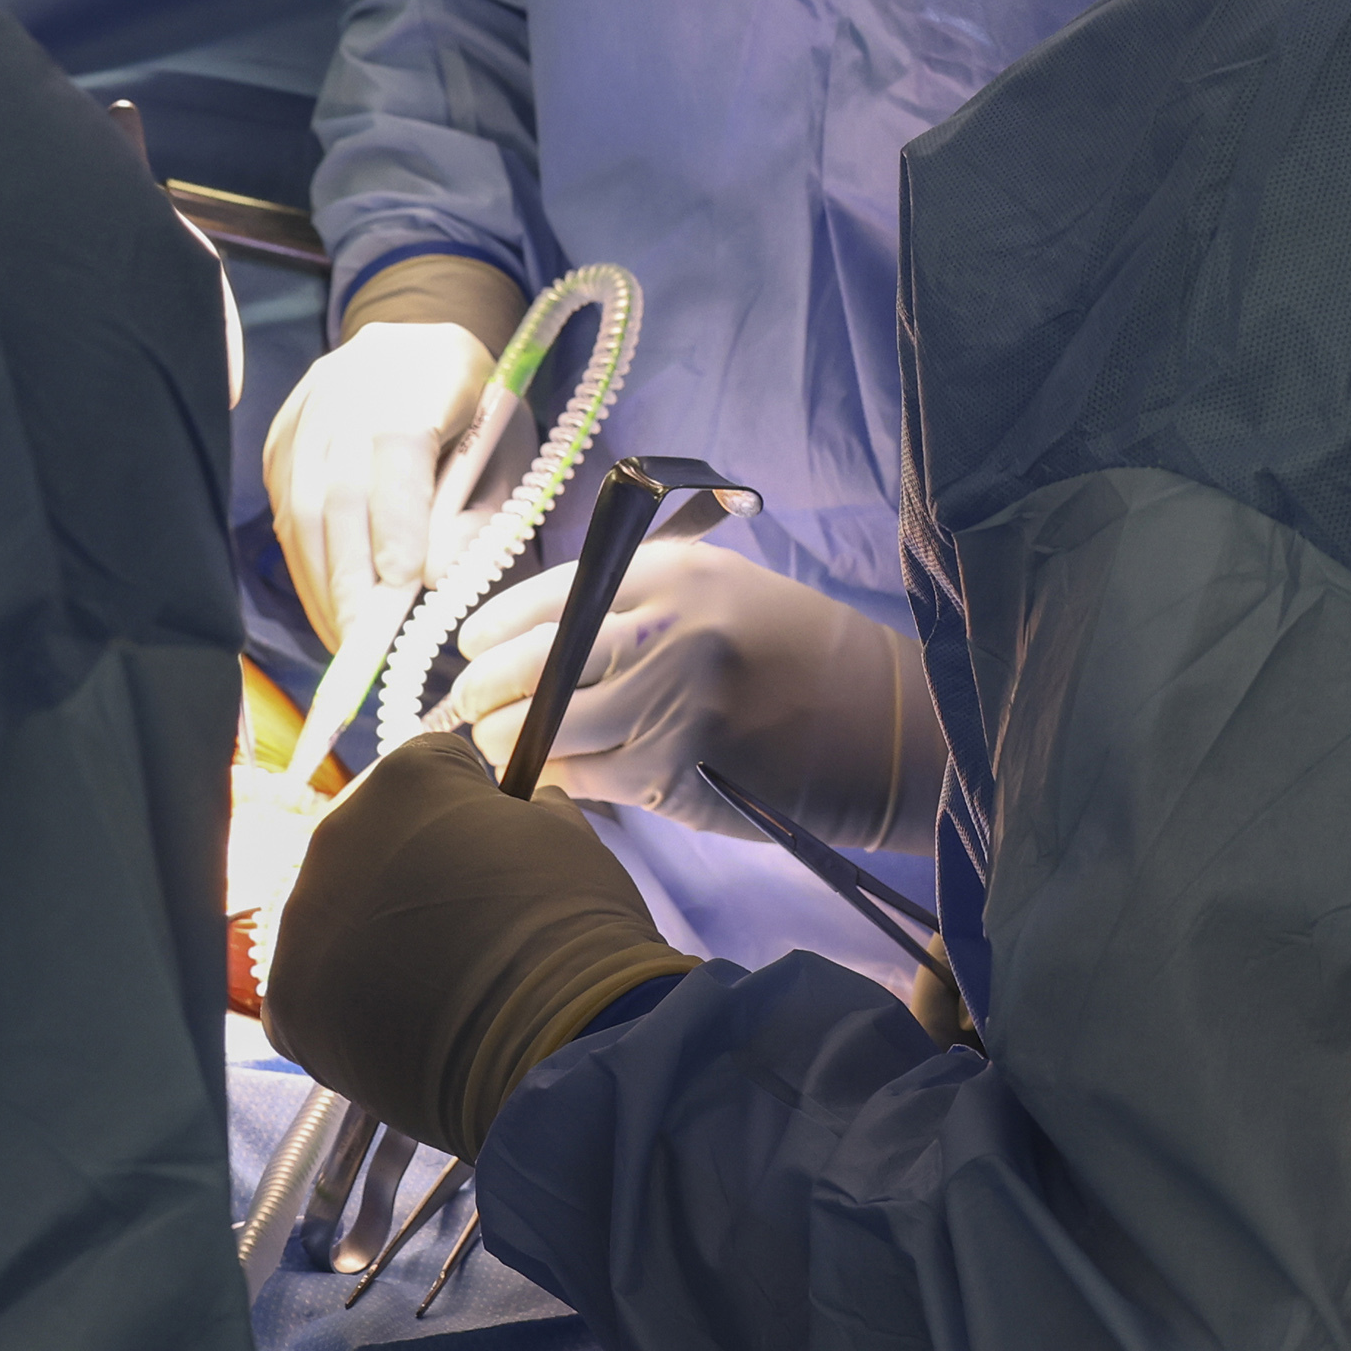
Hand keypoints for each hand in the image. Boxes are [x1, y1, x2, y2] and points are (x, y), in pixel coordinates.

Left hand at [259, 730, 696, 1155]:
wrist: (552, 1041)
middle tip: (472, 929)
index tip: (500, 856)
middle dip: (415, 878)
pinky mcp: (289, 1001)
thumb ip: (530, 812)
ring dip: (378, 943)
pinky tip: (404, 1027)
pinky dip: (349, 1010)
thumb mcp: (570, 837)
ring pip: (338, 919)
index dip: (475, 813)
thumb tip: (524, 814)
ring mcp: (303, 922)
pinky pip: (313, 992)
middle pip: (374, 844)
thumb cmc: (570, 930)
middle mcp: (336, 835)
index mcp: (406, 779)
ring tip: (442, 988)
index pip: (434, 771)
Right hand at [263, 259, 522, 651]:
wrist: (418, 349)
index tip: (405, 586)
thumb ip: (479, 514)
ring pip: (300, 507)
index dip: (395, 519)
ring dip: (322, 582)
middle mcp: (347, 387)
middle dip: (351, 575)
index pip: (395, 446)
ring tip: (346, 641)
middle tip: (368, 643)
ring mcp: (303, 413)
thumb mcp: (505, 453)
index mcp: (417, 376)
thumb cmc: (477, 409)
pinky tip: (328, 608)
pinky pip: (283, 511)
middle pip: (336, 488)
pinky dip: (306, 567)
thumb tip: (433, 580)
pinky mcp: (279, 441)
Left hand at [442, 538, 945, 852]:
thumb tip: (535, 640)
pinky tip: (549, 777)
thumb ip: (636, 605)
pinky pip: (587, 775)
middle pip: (534, 663)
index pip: (552, 596)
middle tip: (465, 708)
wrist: (885, 725)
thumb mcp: (721, 594)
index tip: (470, 646)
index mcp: (674, 573)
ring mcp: (672, 701)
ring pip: (550, 727)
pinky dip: (558, 778)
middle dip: (483, 691)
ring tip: (499, 747)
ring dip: (510, 743)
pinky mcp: (679, 769)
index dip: (495, 627)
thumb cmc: (797, 657)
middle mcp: (668, 628)